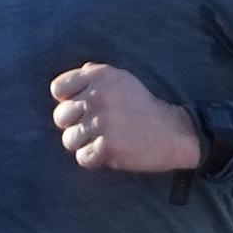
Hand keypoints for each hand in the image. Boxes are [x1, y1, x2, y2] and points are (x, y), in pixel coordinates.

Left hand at [51, 63, 202, 175]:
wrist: (173, 132)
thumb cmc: (144, 107)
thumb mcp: (123, 79)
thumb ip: (96, 75)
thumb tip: (78, 73)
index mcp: (100, 76)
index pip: (58, 89)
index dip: (67, 102)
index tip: (83, 109)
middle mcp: (98, 96)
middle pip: (60, 117)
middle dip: (74, 126)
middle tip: (95, 129)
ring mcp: (102, 122)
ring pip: (69, 140)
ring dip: (83, 144)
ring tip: (103, 140)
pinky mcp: (108, 147)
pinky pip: (82, 157)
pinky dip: (93, 159)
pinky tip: (109, 152)